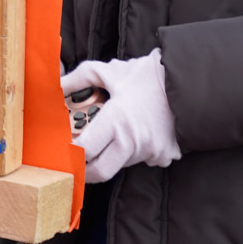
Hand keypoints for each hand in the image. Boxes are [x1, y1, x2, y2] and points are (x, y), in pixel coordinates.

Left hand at [62, 49, 178, 182]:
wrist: (188, 81)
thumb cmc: (146, 76)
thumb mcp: (109, 71)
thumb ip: (78, 80)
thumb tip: (54, 88)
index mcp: (116, 121)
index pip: (84, 150)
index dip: (70, 151)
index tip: (64, 147)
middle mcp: (133, 142)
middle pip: (99, 172)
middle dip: (85, 169)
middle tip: (77, 159)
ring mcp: (150, 152)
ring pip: (120, 164)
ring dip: (111, 155)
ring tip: (112, 134)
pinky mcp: (164, 156)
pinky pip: (142, 160)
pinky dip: (134, 152)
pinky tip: (137, 134)